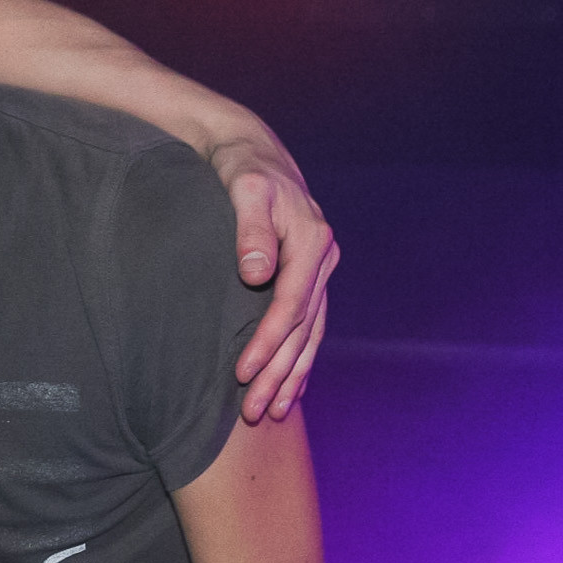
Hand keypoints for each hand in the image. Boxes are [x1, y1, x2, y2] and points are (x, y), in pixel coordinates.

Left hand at [213, 141, 338, 422]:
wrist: (252, 151)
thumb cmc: (241, 169)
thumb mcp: (243, 189)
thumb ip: (250, 229)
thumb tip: (255, 272)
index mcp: (312, 241)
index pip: (289, 305)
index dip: (266, 343)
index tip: (240, 374)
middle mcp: (323, 259)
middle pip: (302, 328)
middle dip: (278, 372)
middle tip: (253, 412)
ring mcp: (320, 269)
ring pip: (310, 333)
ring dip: (292, 374)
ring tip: (274, 411)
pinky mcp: (310, 275)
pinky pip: (310, 324)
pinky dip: (300, 357)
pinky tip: (291, 385)